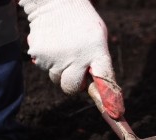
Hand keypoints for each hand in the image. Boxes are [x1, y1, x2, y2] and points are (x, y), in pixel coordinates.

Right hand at [19, 0, 123, 117]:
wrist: (54, 1)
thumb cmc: (81, 23)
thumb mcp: (97, 39)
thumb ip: (97, 62)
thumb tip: (94, 90)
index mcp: (97, 51)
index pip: (105, 79)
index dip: (109, 98)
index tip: (115, 113)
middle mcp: (77, 57)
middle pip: (72, 88)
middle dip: (73, 84)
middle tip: (74, 69)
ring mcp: (57, 57)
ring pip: (56, 79)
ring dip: (60, 70)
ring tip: (64, 49)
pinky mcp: (40, 55)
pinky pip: (44, 69)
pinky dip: (48, 61)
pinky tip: (53, 44)